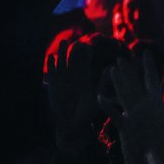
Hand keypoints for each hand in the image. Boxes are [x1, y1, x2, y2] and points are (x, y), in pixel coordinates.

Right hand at [45, 38, 99, 154]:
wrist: (71, 124)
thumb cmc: (86, 113)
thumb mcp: (96, 98)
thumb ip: (104, 85)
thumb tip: (113, 71)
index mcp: (84, 77)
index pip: (84, 61)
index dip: (85, 52)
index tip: (87, 45)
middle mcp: (72, 76)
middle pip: (72, 58)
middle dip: (72, 49)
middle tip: (74, 40)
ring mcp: (62, 79)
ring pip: (61, 61)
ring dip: (62, 52)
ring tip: (64, 42)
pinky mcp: (53, 85)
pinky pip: (52, 71)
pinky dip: (51, 64)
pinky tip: (51, 57)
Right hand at [99, 53, 163, 163]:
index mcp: (156, 106)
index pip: (151, 82)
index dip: (148, 68)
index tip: (145, 53)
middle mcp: (143, 109)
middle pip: (134, 85)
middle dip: (129, 72)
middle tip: (122, 57)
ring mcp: (133, 118)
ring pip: (124, 96)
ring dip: (119, 83)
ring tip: (113, 69)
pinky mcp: (126, 129)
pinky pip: (116, 116)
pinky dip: (109, 107)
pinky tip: (101, 98)